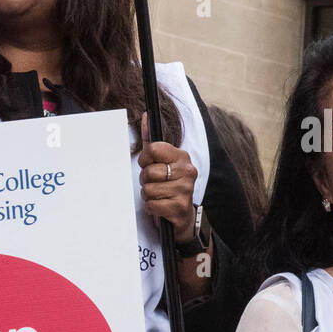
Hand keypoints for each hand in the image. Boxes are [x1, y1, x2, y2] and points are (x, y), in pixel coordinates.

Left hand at [138, 113, 196, 240]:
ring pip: (148, 189)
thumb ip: (151, 140)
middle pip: (149, 171)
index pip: (152, 149)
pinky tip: (160, 206)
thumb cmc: (169, 185)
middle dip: (146, 180)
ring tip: (158, 195)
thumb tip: (145, 115)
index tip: (149, 165)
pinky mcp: (180, 207)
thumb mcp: (161, 161)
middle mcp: (187, 171)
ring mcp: (185, 190)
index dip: (145, 159)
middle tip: (154, 184)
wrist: (183, 215)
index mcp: (182, 157)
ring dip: (148, 195)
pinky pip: (152, 204)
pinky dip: (151, 207)